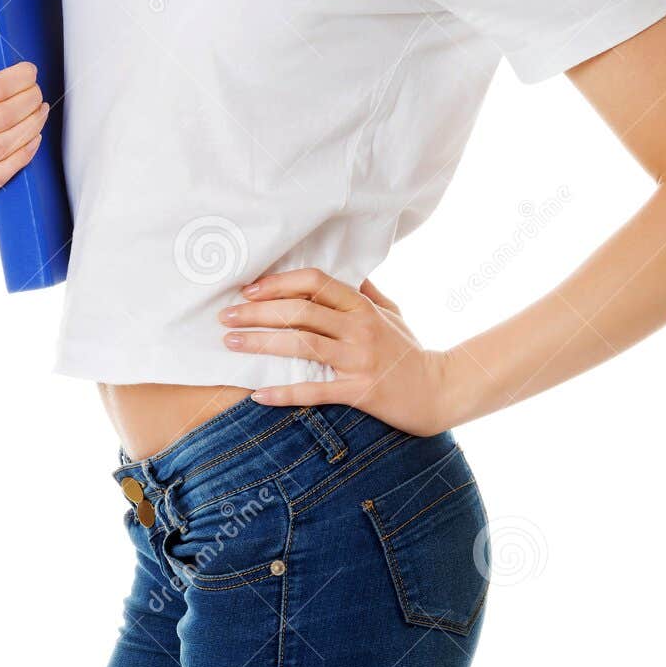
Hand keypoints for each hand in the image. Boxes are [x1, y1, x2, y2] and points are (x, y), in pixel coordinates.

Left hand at [218, 268, 453, 435]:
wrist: (439, 390)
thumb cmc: (411, 351)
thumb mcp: (392, 313)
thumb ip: (366, 293)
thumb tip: (345, 273)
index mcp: (363, 306)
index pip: (315, 283)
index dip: (279, 283)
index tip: (250, 291)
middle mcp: (359, 328)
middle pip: (300, 312)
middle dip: (257, 312)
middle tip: (226, 316)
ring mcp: (359, 360)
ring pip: (302, 345)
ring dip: (262, 343)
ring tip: (232, 343)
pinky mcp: (359, 391)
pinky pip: (314, 391)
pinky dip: (284, 392)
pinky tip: (258, 393)